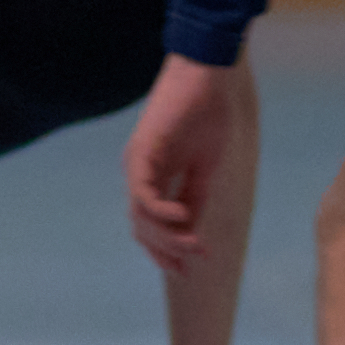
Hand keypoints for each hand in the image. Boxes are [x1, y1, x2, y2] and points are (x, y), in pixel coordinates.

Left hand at [121, 56, 240, 270]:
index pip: (149, 224)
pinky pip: (143, 195)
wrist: (207, 77)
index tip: (186, 268)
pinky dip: (161, 213)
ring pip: (139, 216)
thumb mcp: (204, 168)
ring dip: (166, 237)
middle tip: (188, 266)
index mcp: (153, 176)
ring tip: (193, 245)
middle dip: (164, 251)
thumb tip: (191, 232)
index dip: (164, 249)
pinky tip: (182, 220)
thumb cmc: (208, 115)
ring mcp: (137, 164)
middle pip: (140, 227)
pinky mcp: (141, 153)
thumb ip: (194, 198)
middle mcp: (139, 173)